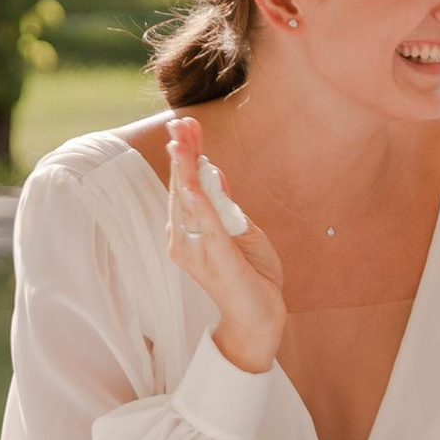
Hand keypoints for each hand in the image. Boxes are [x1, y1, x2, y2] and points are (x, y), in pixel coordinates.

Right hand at [165, 114, 285, 374]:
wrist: (259, 318)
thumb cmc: (251, 276)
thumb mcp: (242, 230)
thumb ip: (225, 204)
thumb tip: (214, 171)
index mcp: (191, 231)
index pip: (185, 186)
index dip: (185, 155)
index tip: (186, 125)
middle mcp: (185, 239)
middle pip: (181, 187)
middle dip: (181, 152)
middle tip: (180, 121)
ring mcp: (196, 251)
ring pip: (188, 200)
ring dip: (185, 167)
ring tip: (181, 139)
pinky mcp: (216, 260)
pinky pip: (206, 225)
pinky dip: (199, 202)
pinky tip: (192, 181)